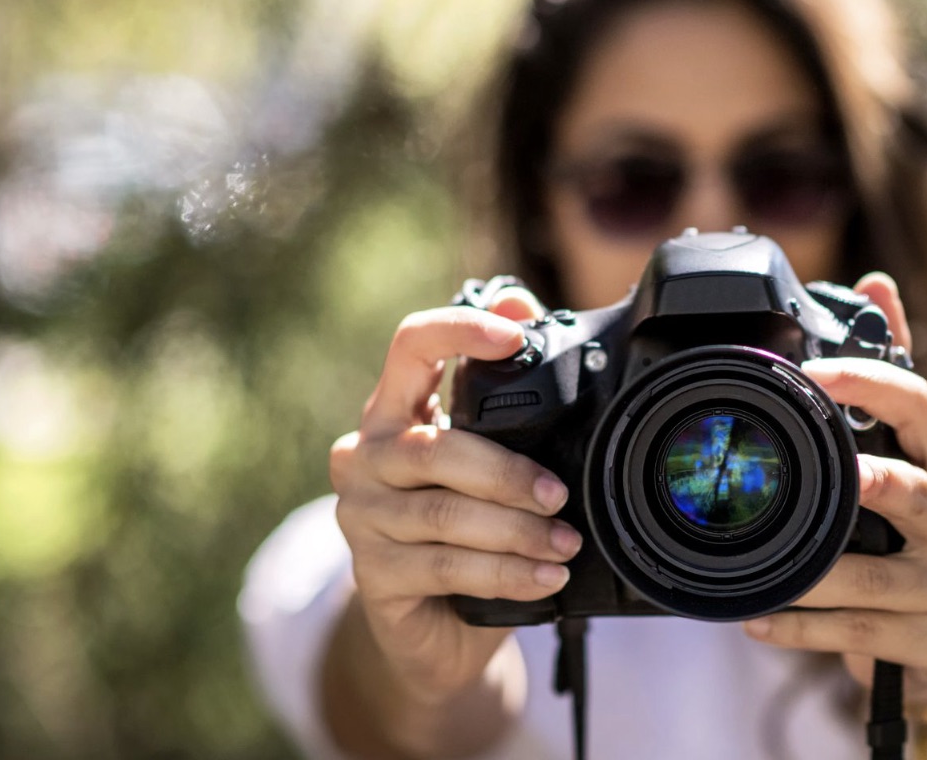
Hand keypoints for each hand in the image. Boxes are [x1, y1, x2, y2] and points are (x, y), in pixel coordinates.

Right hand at [325, 288, 583, 748]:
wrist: (433, 623)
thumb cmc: (467, 524)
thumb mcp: (488, 455)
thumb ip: (504, 390)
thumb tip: (521, 302)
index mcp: (395, 409)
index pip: (412, 346)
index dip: (460, 332)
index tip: (515, 338)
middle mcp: (365, 454)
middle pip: (435, 448)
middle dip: (507, 473)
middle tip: (559, 494)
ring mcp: (360, 515)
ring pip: (444, 515)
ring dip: (516, 531)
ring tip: (565, 543)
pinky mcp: (372, 573)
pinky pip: (447, 567)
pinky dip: (506, 574)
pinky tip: (545, 577)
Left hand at [740, 273, 926, 705]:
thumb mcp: (922, 447)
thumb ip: (894, 366)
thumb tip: (875, 281)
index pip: (920, 407)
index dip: (867, 385)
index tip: (809, 374)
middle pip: (914, 494)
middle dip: (869, 485)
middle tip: (826, 476)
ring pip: (874, 578)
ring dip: (810, 574)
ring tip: (757, 565)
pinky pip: (857, 633)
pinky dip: (803, 628)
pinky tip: (760, 618)